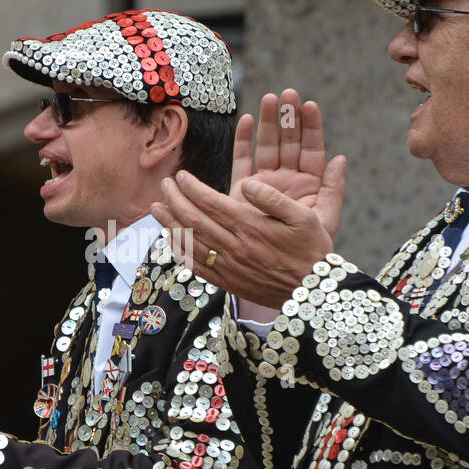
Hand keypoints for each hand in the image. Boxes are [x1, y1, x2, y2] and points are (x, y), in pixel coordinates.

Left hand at [153, 169, 340, 311]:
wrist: (312, 293)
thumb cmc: (311, 251)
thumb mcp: (304, 218)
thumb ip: (274, 198)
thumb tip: (248, 182)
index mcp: (251, 228)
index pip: (211, 203)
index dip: (192, 188)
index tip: (181, 175)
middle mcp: (235, 247)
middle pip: (194, 220)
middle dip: (175, 200)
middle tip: (164, 185)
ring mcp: (228, 266)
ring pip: (190, 242)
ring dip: (170, 224)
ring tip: (156, 208)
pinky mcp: (227, 282)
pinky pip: (196, 266)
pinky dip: (180, 251)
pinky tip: (171, 240)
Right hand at [230, 89, 345, 238]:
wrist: (281, 271)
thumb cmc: (308, 249)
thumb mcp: (326, 219)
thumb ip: (333, 189)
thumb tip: (340, 158)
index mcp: (310, 184)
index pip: (312, 149)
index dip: (311, 127)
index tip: (309, 105)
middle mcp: (288, 180)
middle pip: (288, 142)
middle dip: (288, 117)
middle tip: (288, 93)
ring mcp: (265, 183)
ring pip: (267, 147)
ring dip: (268, 122)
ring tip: (270, 99)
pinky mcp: (244, 190)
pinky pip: (244, 161)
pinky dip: (245, 141)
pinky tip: (248, 120)